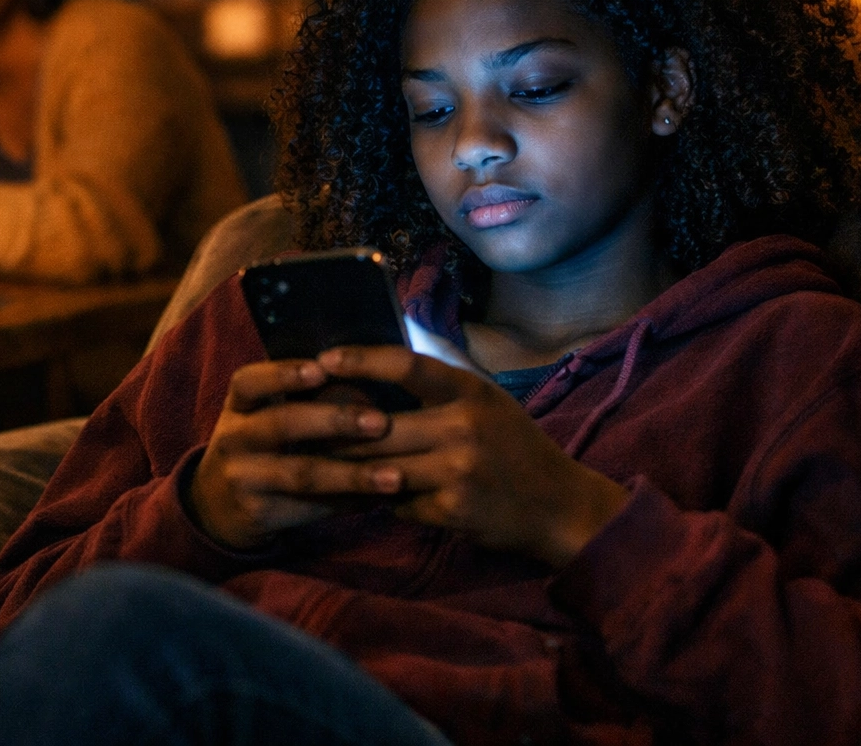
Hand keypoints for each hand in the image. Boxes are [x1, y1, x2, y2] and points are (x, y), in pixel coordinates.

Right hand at [187, 358, 396, 550]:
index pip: (250, 382)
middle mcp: (233, 439)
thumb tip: (369, 389)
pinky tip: (378, 501)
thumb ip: (303, 401)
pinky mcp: (258, 514)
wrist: (215, 506)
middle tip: (380, 421)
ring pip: (302, 473)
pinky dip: (347, 503)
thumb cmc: (257, 448)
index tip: (321, 368)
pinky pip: (308, 508)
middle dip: (334, 421)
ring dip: (352, 474)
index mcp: (237, 407)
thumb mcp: (261, 418)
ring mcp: (242, 478)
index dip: (284, 374)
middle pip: (282, 424)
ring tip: (394, 476)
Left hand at [320, 346, 628, 567]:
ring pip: (380, 467)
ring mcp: (458, 470)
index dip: (360, 359)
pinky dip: (386, 500)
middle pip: (378, 425)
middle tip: (300, 424)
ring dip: (350, 469)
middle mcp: (464, 426)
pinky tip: (377, 496)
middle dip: (336, 429)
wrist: (560, 506)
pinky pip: (398, 503)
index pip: (406, 365)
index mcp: (470, 391)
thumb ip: (441, 380)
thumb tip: (387, 350)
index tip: (323, 358)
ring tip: (320, 461)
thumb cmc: (514, 445)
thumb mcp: (487, 400)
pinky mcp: (452, 510)